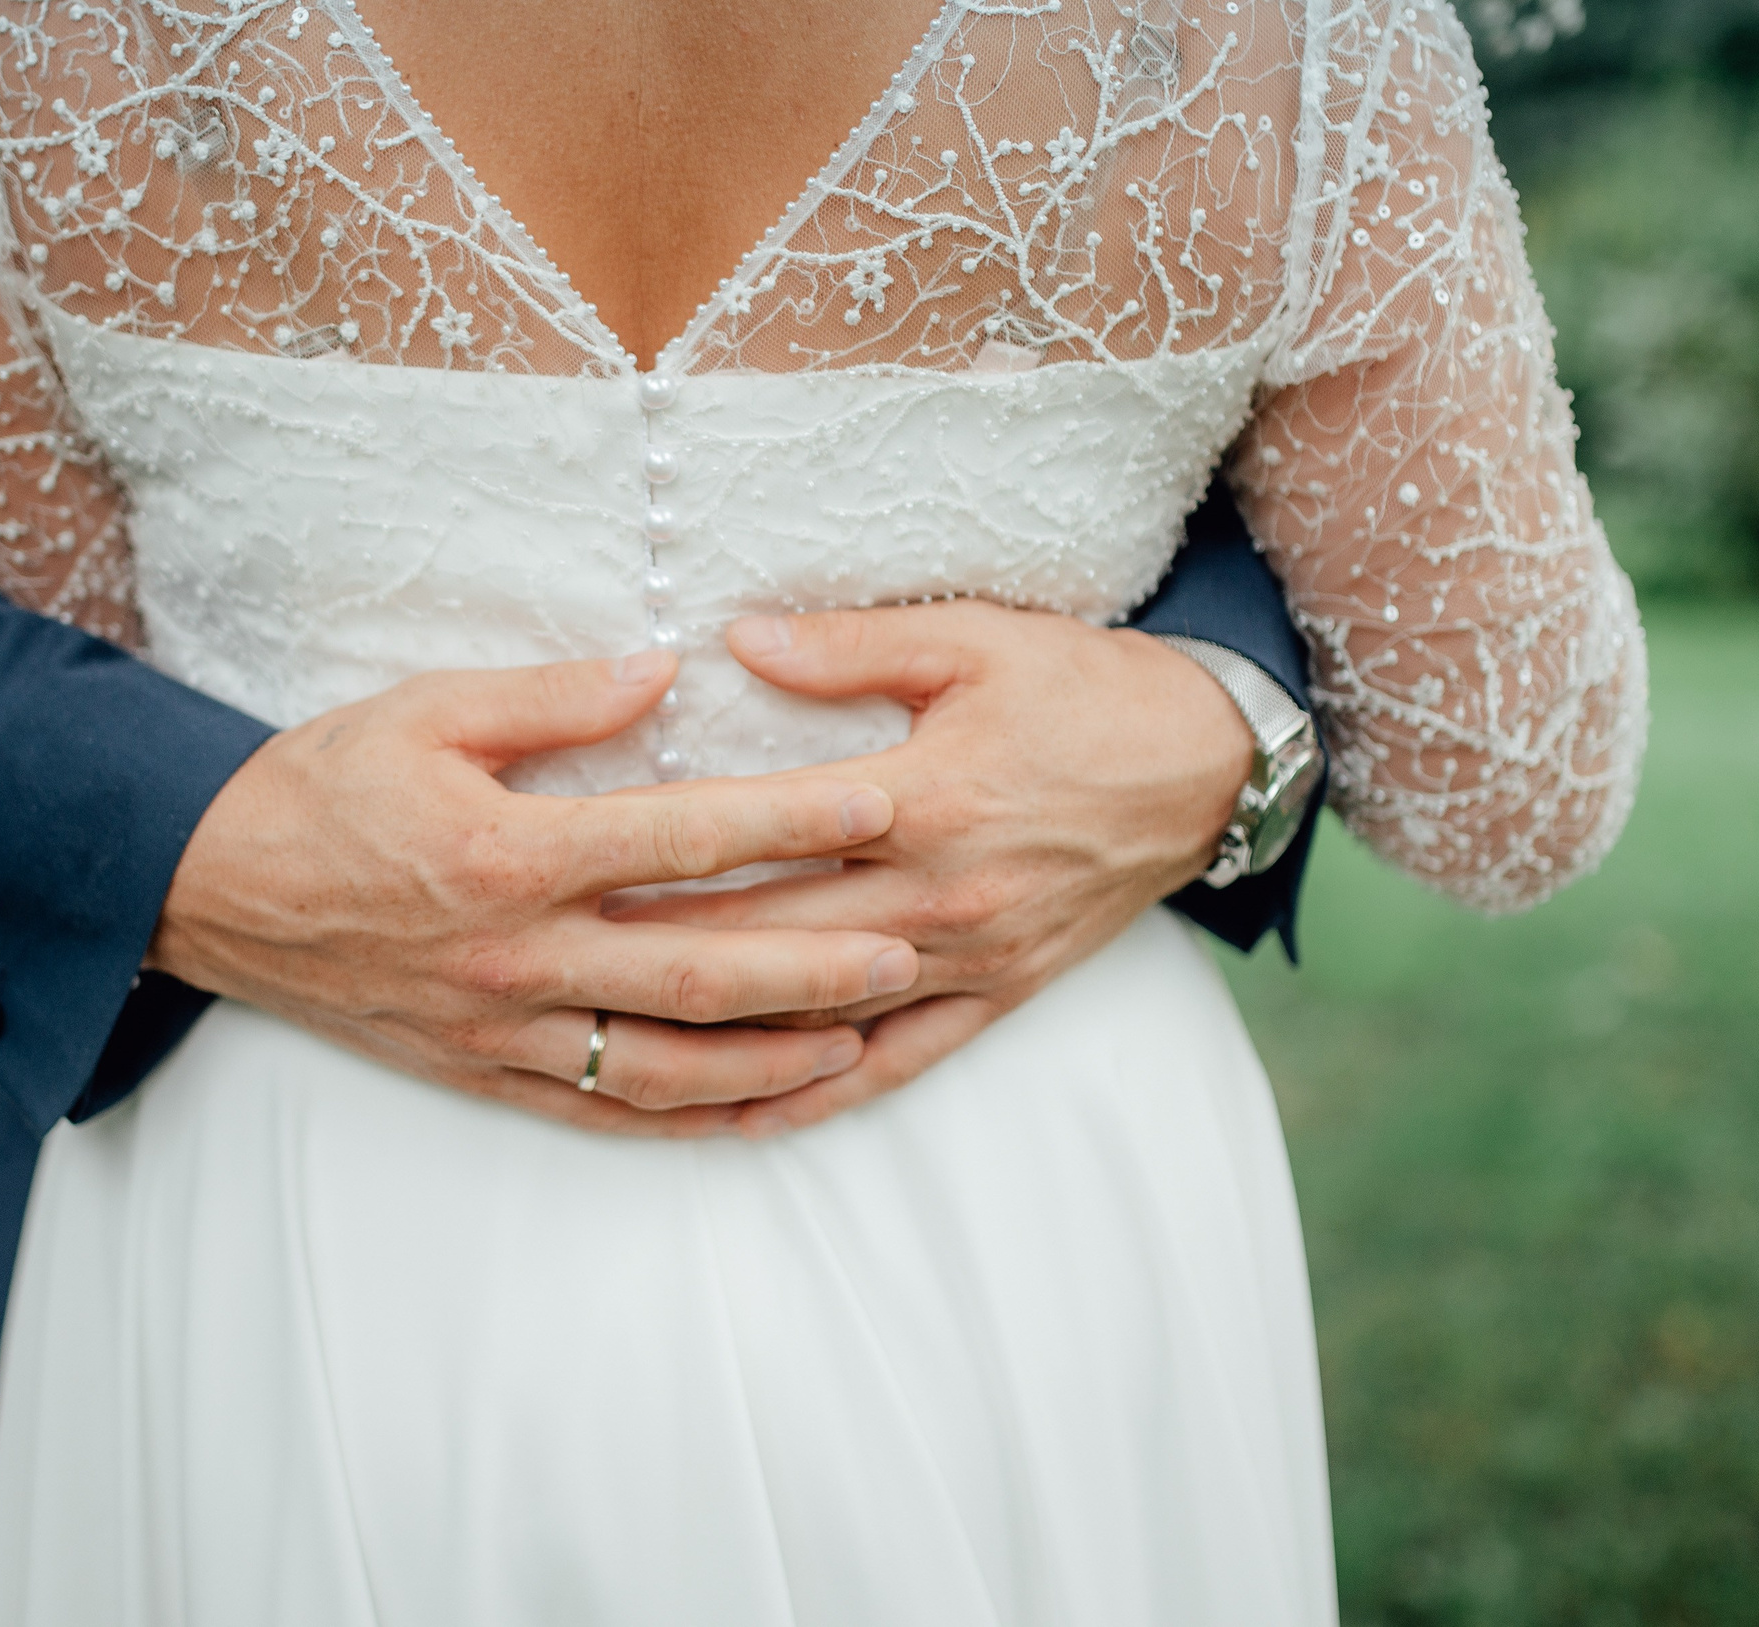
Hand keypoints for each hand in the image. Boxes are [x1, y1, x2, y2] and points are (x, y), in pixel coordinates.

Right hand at [144, 650, 920, 1134]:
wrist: (208, 888)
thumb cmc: (321, 785)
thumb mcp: (426, 710)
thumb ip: (553, 696)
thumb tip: (663, 669)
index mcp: (510, 855)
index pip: (682, 839)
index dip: (792, 819)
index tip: (882, 799)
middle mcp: (517, 957)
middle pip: (699, 971)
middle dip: (816, 965)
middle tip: (913, 948)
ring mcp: (504, 1030)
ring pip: (665, 1062)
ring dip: (772, 1057)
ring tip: (862, 1036)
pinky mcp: (485, 1074)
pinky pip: (605, 1112)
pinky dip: (689, 1116)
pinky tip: (759, 1107)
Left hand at [631, 602, 1251, 1134]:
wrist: (1205, 763)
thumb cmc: (1083, 688)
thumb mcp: (971, 641)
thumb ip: (847, 648)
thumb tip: (736, 641)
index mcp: (922, 802)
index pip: (760, 836)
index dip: (658, 855)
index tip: (569, 864)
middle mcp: (938, 897)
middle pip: (767, 941)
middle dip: (654, 953)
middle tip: (553, 960)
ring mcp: (969, 959)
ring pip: (818, 1014)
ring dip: (715, 1032)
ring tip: (611, 1041)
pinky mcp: (997, 996)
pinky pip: (896, 1064)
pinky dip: (817, 1095)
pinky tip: (741, 1118)